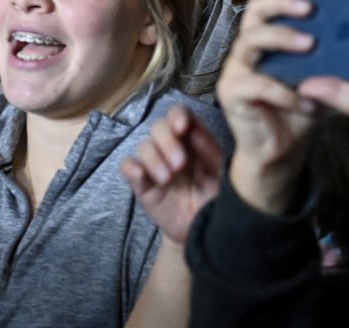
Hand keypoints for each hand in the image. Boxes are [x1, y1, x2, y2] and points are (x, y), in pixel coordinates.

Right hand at [120, 105, 225, 245]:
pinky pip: (127, 166)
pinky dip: (132, 167)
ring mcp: (154, 165)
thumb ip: (210, 152)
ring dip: (154, 158)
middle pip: (159, 127)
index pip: (179, 115)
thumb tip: (195, 131)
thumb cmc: (214, 199)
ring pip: (143, 146)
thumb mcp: (220, 175)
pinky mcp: (142, 184)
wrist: (201, 233)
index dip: (177, 116)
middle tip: (180, 164)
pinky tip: (143, 176)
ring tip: (167, 178)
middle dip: (167, 141)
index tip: (182, 127)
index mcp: (192, 141)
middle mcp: (171, 148)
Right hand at [215, 0, 321, 214]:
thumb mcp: (325, 76)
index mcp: (271, 31)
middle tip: (309, 7)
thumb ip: (340, 56)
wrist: (278, 149)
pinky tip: (305, 101)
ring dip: (282, 39)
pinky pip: (256, 83)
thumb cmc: (302, 105)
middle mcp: (250, 42)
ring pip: (251, 39)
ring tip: (310, 45)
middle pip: (257, 9)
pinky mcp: (233, 91)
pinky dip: (283, 91)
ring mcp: (238, 65)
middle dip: (282, 2)